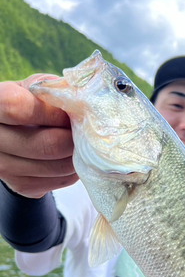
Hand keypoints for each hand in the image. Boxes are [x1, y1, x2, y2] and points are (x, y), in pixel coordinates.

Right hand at [0, 74, 77, 197]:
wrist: (11, 137)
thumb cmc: (27, 104)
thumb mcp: (32, 90)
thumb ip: (51, 91)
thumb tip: (80, 103)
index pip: (18, 108)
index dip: (52, 112)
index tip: (69, 113)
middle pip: (46, 144)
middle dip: (74, 137)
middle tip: (84, 130)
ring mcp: (5, 167)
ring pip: (58, 166)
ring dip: (78, 154)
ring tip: (81, 142)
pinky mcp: (22, 185)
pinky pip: (60, 179)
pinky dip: (74, 169)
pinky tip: (72, 156)